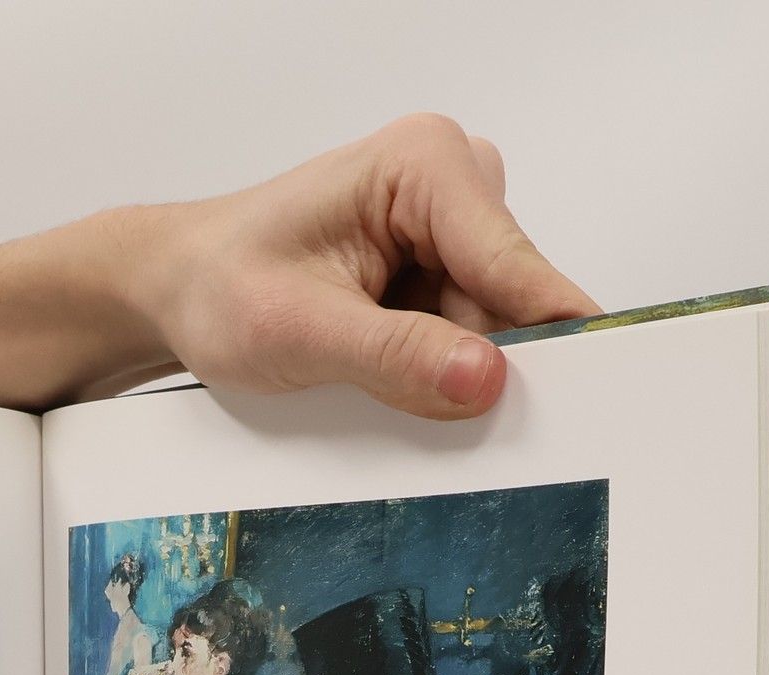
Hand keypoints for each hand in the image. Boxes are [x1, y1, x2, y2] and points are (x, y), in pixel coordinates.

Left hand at [133, 115, 599, 418]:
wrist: (180, 290)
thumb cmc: (220, 288)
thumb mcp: (299, 333)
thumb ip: (394, 357)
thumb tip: (485, 379)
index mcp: (424, 165)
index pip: (514, 264)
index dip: (548, 338)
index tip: (589, 394)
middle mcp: (450, 183)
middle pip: (510, 302)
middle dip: (477, 368)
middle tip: (417, 415)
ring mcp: (448, 230)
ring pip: (489, 330)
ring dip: (444, 376)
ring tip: (366, 386)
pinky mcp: (436, 272)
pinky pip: (462, 339)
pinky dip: (431, 375)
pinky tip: (378, 383)